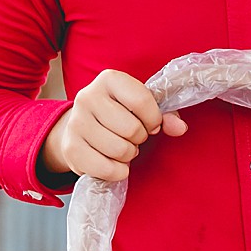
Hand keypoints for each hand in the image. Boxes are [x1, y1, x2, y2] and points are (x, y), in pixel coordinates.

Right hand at [39, 69, 187, 182]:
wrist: (79, 129)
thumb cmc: (117, 115)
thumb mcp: (142, 108)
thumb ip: (165, 115)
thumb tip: (179, 128)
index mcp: (109, 79)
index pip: (142, 101)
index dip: (154, 119)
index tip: (151, 124)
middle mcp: (88, 96)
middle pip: (131, 129)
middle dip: (139, 139)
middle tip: (132, 138)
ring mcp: (76, 122)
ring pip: (119, 149)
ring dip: (128, 155)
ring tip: (122, 148)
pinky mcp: (71, 148)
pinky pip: (106, 169)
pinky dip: (118, 171)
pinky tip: (114, 163)